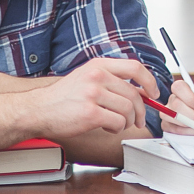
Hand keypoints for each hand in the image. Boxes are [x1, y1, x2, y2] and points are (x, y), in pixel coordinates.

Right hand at [30, 59, 150, 140]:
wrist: (39, 110)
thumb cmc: (64, 97)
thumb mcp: (87, 78)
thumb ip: (111, 80)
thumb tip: (140, 92)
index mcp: (99, 65)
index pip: (135, 67)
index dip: (150, 81)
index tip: (154, 94)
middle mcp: (97, 76)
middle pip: (134, 94)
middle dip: (140, 111)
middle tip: (138, 121)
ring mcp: (93, 94)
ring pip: (128, 110)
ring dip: (126, 122)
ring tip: (115, 123)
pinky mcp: (90, 113)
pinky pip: (118, 123)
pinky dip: (116, 128)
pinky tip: (106, 126)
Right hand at [165, 78, 193, 130]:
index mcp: (187, 89)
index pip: (179, 86)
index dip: (188, 97)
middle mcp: (175, 99)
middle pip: (175, 104)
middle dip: (191, 115)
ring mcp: (169, 112)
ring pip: (170, 116)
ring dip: (188, 125)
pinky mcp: (168, 126)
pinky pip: (172, 129)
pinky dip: (186, 132)